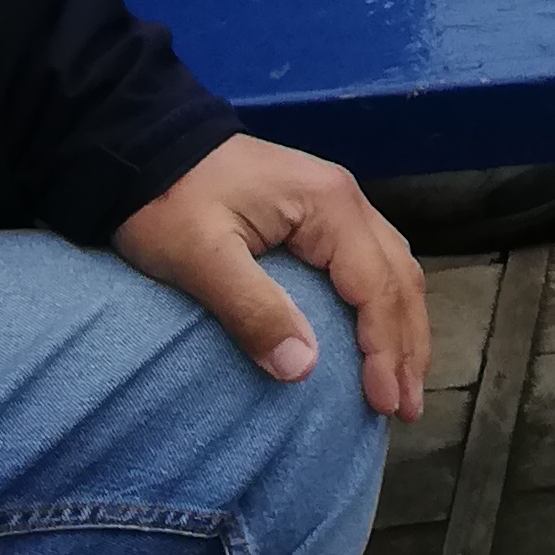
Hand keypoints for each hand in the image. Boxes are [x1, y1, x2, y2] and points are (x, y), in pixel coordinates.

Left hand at [115, 135, 427, 419]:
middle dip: (408, 346)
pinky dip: (385, 305)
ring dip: (403, 326)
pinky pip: (372, 263)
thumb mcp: (201, 257)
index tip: (384, 404)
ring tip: (404, 382)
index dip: (384, 349)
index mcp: (329, 206)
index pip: (375, 285)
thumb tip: (304, 369)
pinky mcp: (318, 214)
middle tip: (407, 409)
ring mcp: (336, 204)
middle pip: (399, 277)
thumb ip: (253, 309)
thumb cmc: (170, 201)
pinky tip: (380, 334)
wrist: (147, 145)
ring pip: (393, 268)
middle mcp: (347, 201)